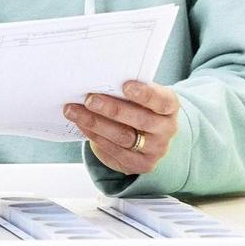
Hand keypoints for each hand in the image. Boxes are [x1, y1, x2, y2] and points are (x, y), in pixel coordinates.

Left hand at [65, 80, 179, 175]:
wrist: (149, 134)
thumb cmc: (139, 106)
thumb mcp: (141, 95)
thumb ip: (127, 89)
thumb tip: (97, 81)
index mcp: (170, 107)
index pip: (162, 101)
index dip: (145, 94)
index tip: (125, 85)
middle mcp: (166, 129)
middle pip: (140, 120)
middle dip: (112, 109)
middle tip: (89, 99)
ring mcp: (155, 150)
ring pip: (123, 137)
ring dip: (96, 123)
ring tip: (74, 111)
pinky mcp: (140, 164)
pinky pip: (115, 152)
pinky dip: (95, 137)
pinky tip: (82, 125)